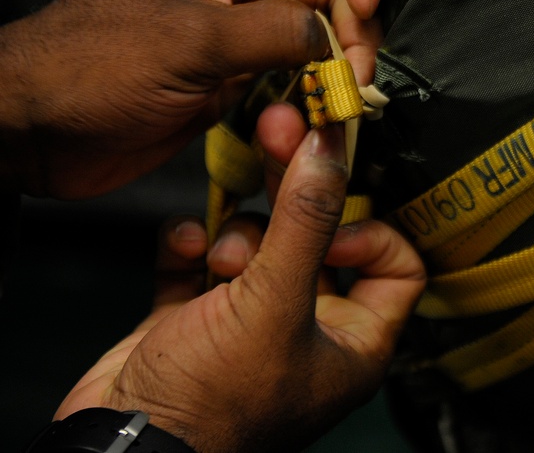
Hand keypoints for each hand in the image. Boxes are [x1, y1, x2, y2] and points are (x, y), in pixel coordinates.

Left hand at [0, 0, 387, 198]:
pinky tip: (317, 116)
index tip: (369, 4)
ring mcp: (244, 27)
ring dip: (341, 66)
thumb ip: (276, 32)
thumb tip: (334, 42)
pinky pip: (298, 74)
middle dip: (356, 27)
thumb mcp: (191, 40)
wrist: (36, 128)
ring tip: (338, 101)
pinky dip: (317, 94)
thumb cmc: (90, 65)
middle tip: (354, 74)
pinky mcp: (240, 73)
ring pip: (323, 34)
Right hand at [55, 123, 424, 452]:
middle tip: (280, 133)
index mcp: (352, 343)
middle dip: (296, 190)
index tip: (333, 211)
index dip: (369, 231)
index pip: (395, 267)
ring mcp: (248, 322)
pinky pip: (202, 256)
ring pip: (259, 241)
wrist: (117, 449)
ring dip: (238, 234)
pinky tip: (184, 247)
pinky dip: (191, 244)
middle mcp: (308, 330)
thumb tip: (329, 148)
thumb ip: (305, 220)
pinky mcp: (194, 317)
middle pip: (318, 236)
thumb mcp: (272, 304)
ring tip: (221, 258)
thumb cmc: (209, 410)